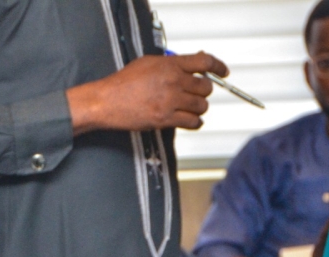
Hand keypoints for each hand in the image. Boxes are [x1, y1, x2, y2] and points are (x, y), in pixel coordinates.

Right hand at [68, 52, 228, 134]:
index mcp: (170, 65)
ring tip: (189, 108)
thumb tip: (192, 63)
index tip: (222, 72)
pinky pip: (192, 122)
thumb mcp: (148, 63)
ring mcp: (169, 101)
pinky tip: (189, 120)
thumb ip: (172, 63)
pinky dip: (194, 122)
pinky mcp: (165, 119)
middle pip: (206, 87)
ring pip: (201, 106)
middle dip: (203, 92)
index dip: (218, 67)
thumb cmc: (122, 83)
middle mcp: (173, 82)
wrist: (105, 101)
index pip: (205, 62)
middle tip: (195, 94)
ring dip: (198, 108)